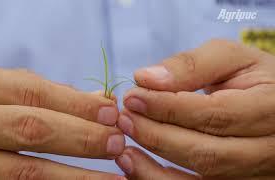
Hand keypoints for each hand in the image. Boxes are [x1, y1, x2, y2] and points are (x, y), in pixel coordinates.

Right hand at [0, 63, 125, 179]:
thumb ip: (40, 91)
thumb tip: (98, 101)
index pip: (35, 93)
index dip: (77, 105)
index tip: (111, 112)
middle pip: (34, 130)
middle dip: (82, 137)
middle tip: (117, 142)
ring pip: (27, 171)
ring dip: (77, 175)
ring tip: (114, 175)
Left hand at [117, 39, 274, 178]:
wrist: (272, 103)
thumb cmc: (249, 77)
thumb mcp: (230, 58)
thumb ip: (190, 64)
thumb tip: (145, 78)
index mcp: (271, 108)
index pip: (215, 114)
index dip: (169, 108)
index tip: (133, 97)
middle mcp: (268, 148)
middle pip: (208, 152)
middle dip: (158, 137)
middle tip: (125, 119)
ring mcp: (256, 173)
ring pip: (204, 178)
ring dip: (155, 169)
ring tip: (123, 151)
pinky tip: (136, 167)